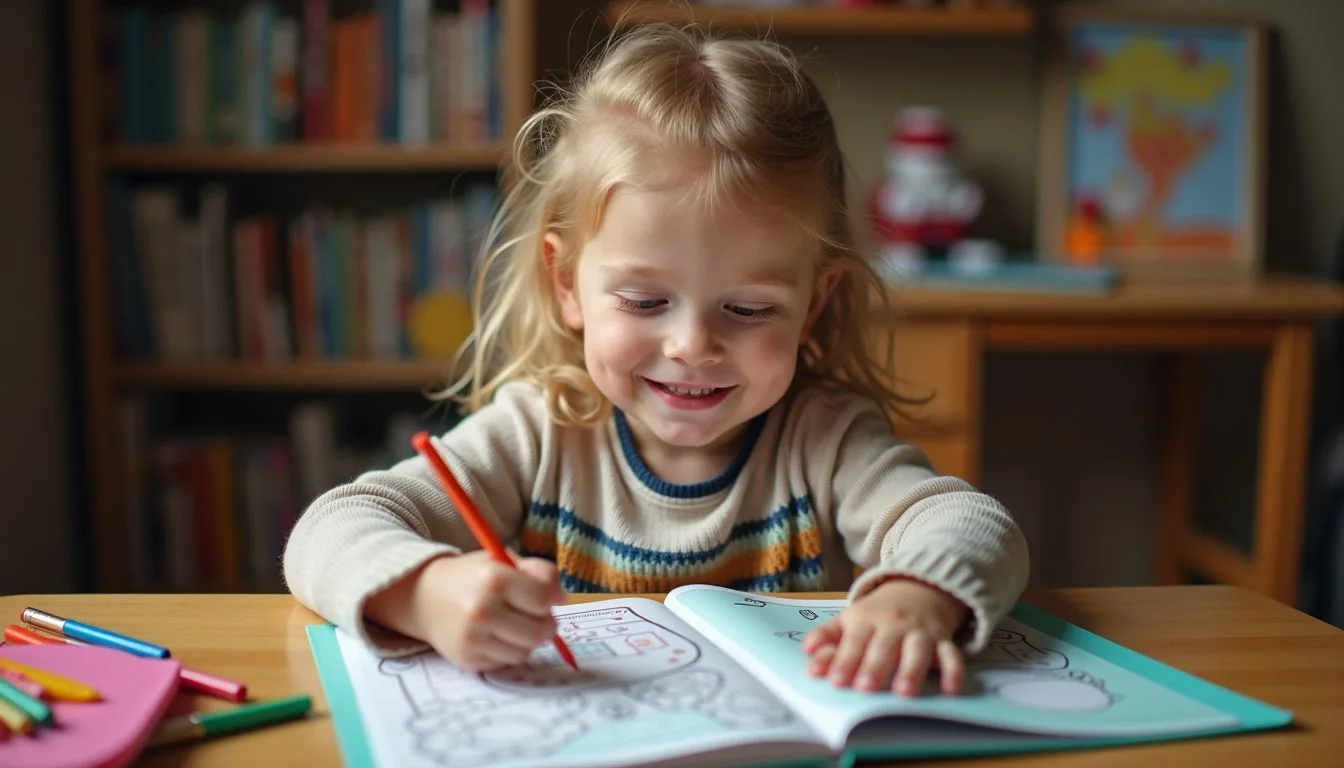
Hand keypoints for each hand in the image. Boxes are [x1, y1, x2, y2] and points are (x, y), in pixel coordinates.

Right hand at [364, 551, 565, 669]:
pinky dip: (507, 650)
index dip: (552, 599)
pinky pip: (506, 662)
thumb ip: (538, 572)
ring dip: (526, 640)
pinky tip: (494, 635)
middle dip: (545, 624)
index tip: (548, 598)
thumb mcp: (503, 560)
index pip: (544, 599)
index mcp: (494, 579)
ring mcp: (473, 639)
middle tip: (536, 616)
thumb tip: (562, 599)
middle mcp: (482, 610)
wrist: (423, 596)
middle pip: (540, 632)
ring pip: (525, 651)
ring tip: (512, 624)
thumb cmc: (472, 576)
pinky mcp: (467, 659)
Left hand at [802, 577, 968, 696]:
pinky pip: (951, 655)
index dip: (844, 660)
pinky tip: (951, 688)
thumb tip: (807, 652)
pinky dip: (954, 671)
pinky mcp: (943, 640)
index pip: (853, 641)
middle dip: (875, 667)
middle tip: (866, 688)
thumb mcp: (850, 618)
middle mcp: (893, 625)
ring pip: (917, 651)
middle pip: (883, 647)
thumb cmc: (879, 612)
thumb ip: (827, 636)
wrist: (920, 586)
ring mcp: (920, 632)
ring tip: (903, 692)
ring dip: (911, 670)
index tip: (836, 680)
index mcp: (866, 619)